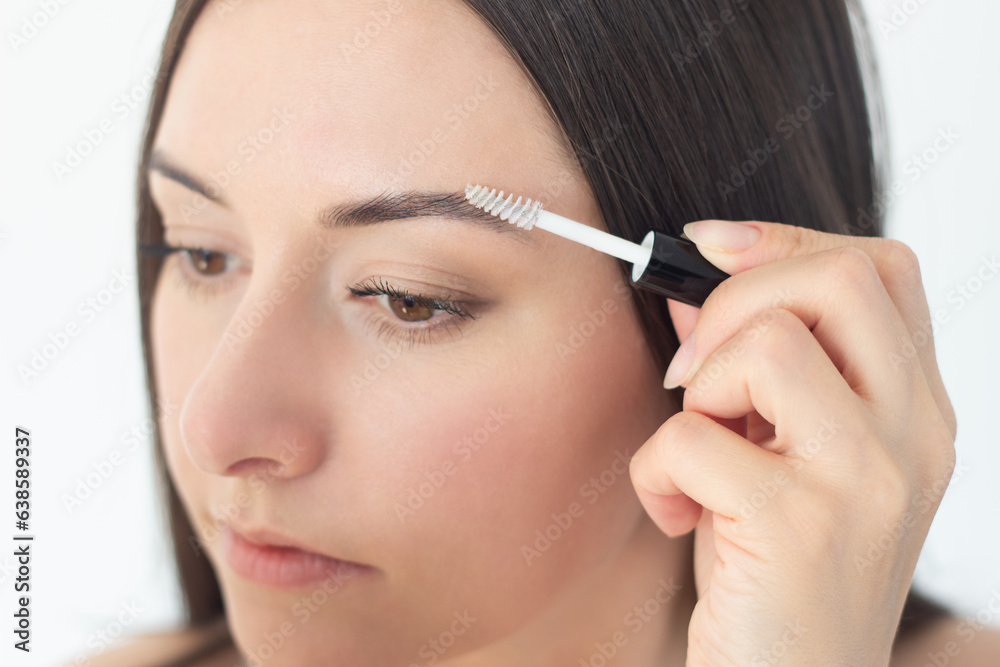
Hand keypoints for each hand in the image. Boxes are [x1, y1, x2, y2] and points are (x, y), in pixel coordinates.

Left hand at [628, 219, 957, 665]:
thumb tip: (692, 285)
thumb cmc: (777, 574)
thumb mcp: (777, 456)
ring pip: (766, 343)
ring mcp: (868, 481)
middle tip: (696, 374)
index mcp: (916, 410)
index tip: (713, 252)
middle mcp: (913, 436)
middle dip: (735, 298)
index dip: (786, 242)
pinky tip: (677, 515)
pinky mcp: (802, 527)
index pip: (879, 268)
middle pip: (838, 277)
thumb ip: (750, 369)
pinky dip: (656, 469)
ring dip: (699, 388)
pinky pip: (692, 437)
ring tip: (699, 449)